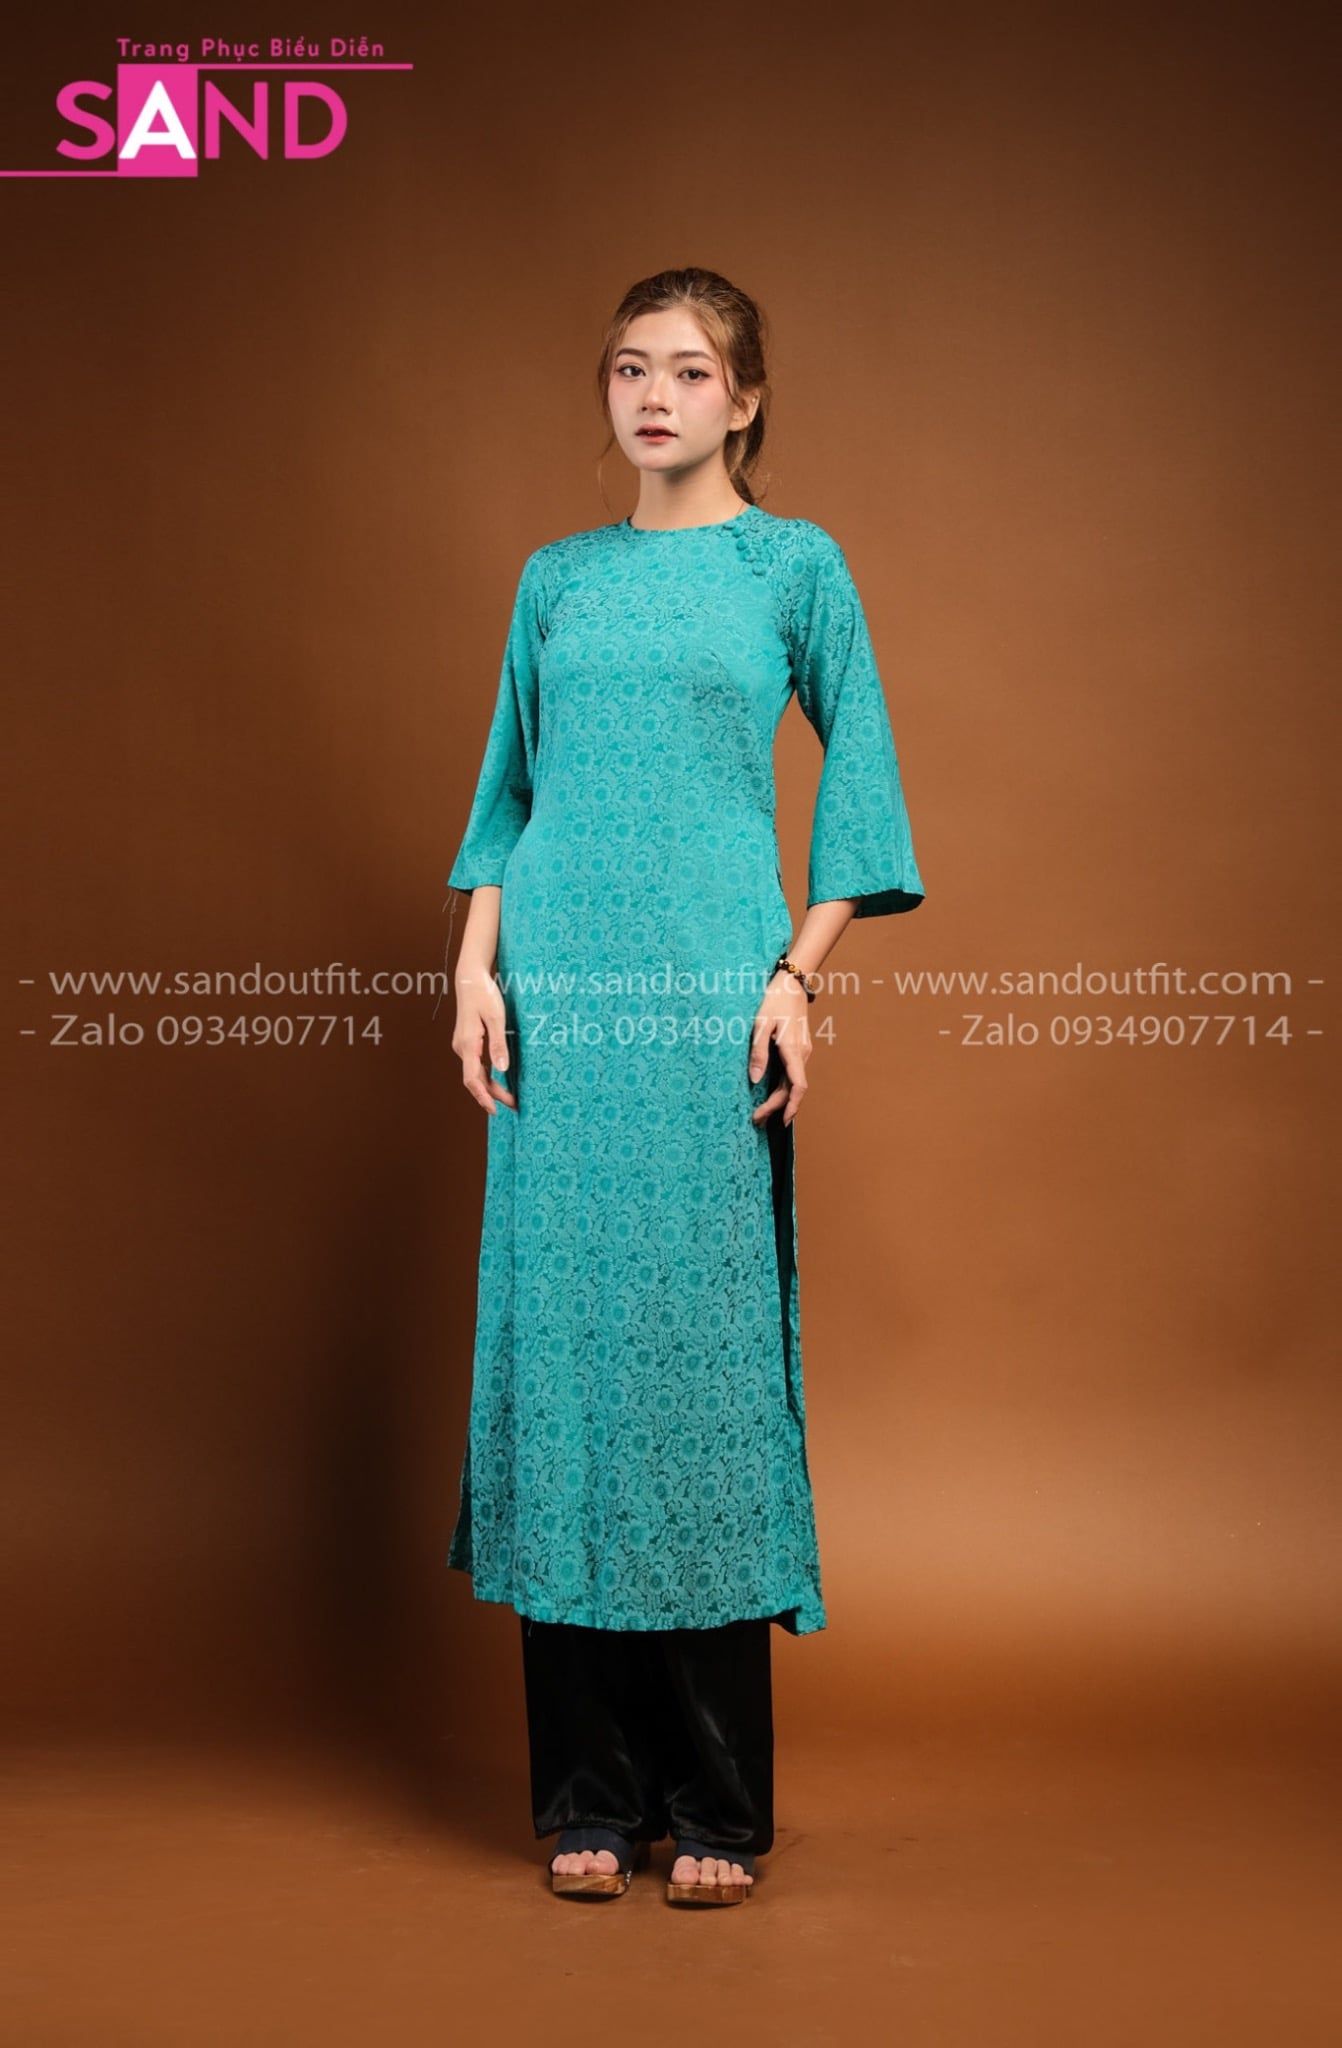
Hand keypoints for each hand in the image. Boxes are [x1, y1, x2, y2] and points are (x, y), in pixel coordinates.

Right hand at [453, 964, 517, 1113]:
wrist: (470, 978)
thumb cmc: (484, 995)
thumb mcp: (496, 1018)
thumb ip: (498, 1045)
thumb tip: (502, 1069)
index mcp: (467, 1044)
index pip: (473, 1079)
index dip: (483, 1097)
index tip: (495, 1110)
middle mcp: (462, 1048)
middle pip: (476, 1079)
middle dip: (493, 1095)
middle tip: (514, 1105)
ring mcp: (463, 1045)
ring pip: (476, 1073)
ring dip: (491, 1086)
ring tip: (510, 1097)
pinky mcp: (468, 1041)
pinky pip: (476, 1064)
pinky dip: (487, 1076)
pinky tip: (500, 1079)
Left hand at [748, 970, 811, 1126]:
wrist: (792, 984)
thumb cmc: (774, 1001)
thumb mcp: (760, 1024)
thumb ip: (758, 1052)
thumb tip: (756, 1080)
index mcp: (793, 1049)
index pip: (798, 1086)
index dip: (791, 1106)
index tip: (781, 1121)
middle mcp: (802, 1054)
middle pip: (793, 1089)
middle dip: (777, 1107)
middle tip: (757, 1120)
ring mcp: (803, 1052)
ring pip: (794, 1083)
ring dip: (780, 1100)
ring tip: (762, 1114)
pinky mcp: (799, 1049)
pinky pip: (793, 1075)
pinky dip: (784, 1089)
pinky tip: (772, 1095)